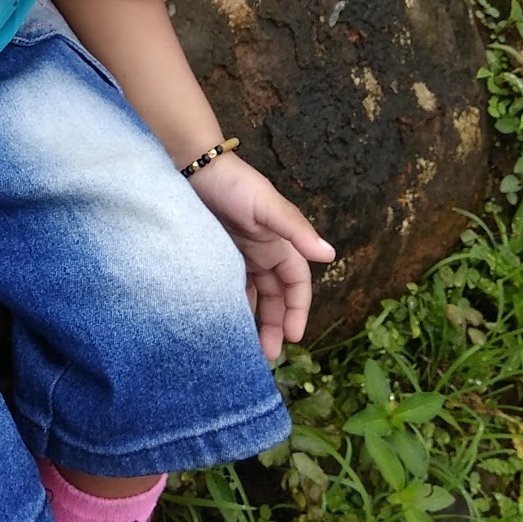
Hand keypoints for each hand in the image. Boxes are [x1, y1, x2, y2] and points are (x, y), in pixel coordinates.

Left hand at [187, 153, 335, 360]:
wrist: (192, 167)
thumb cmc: (234, 184)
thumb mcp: (268, 206)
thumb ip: (295, 230)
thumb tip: (329, 255)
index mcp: (279, 243)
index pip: (296, 284)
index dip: (297, 310)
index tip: (292, 337)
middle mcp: (262, 252)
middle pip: (275, 295)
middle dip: (275, 323)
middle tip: (268, 354)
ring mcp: (238, 254)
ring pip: (253, 294)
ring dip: (254, 318)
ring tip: (246, 347)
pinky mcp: (216, 254)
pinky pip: (229, 286)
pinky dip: (232, 303)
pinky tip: (224, 322)